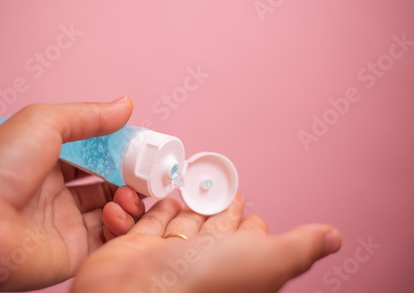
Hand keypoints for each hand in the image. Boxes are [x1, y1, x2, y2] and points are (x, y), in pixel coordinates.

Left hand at [0, 98, 144, 291]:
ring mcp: (67, 223)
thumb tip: (125, 105)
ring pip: (113, 212)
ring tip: (129, 195)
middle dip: (131, 179)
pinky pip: (108, 239)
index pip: (97, 155)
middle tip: (148, 174)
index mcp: (51, 161)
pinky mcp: (73, 251)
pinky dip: (121, 226)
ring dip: (129, 202)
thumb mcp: (45, 122)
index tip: (144, 149)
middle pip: (108, 184)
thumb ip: (89, 116)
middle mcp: (60, 193)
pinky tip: (118, 212)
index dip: (121, 152)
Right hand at [72, 194, 341, 292]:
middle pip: (211, 226)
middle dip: (214, 205)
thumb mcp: (267, 262)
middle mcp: (201, 260)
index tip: (247, 204)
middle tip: (216, 185)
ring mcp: (166, 254)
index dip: (248, 221)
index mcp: (234, 263)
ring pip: (180, 222)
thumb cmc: (203, 283)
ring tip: (187, 186)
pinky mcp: (134, 247)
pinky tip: (159, 197)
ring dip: (183, 204)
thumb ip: (299, 247)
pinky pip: (146, 221)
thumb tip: (334, 237)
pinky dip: (152, 209)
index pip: (245, 236)